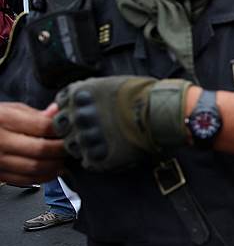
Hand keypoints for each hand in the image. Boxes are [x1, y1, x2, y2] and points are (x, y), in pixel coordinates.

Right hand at [0, 102, 63, 183]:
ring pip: (35, 167)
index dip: (61, 130)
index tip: (71, 130)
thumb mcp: (11, 110)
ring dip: (56, 165)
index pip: (42, 126)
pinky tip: (53, 170)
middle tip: (72, 146)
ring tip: (64, 158)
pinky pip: (26, 180)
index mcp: (3, 119)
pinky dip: (44, 176)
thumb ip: (36, 114)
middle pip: (41, 149)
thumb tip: (59, 112)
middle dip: (62, 149)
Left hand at [53, 76, 191, 171]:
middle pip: (61, 127)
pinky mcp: (97, 156)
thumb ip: (91, 95)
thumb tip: (85, 102)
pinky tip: (110, 152)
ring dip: (83, 145)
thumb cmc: (144, 95)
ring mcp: (86, 137)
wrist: (161, 112)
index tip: (82, 113)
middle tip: (91, 130)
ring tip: (103, 142)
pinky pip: (87, 162)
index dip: (71, 110)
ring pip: (72, 146)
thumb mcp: (110, 84)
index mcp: (79, 95)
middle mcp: (78, 115)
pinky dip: (96, 159)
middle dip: (73, 128)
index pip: (60, 105)